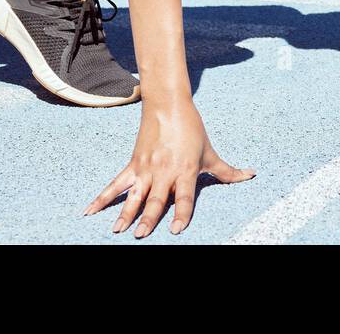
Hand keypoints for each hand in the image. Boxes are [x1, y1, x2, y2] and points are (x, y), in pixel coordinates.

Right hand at [85, 100, 253, 237]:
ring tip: (117, 230)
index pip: (184, 196)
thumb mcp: (210, 152)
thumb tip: (251, 175)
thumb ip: (227, 171)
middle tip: (141, 235)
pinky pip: (116, 184)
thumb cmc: (192, 129)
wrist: (168, 104)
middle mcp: (164, 171)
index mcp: (186, 170)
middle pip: (155, 199)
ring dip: (124, 213)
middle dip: (148, 218)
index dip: (181, 212)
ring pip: (134, 195)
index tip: (177, 229)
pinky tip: (89, 211)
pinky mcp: (133, 164)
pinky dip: (102, 198)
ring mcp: (146, 169)